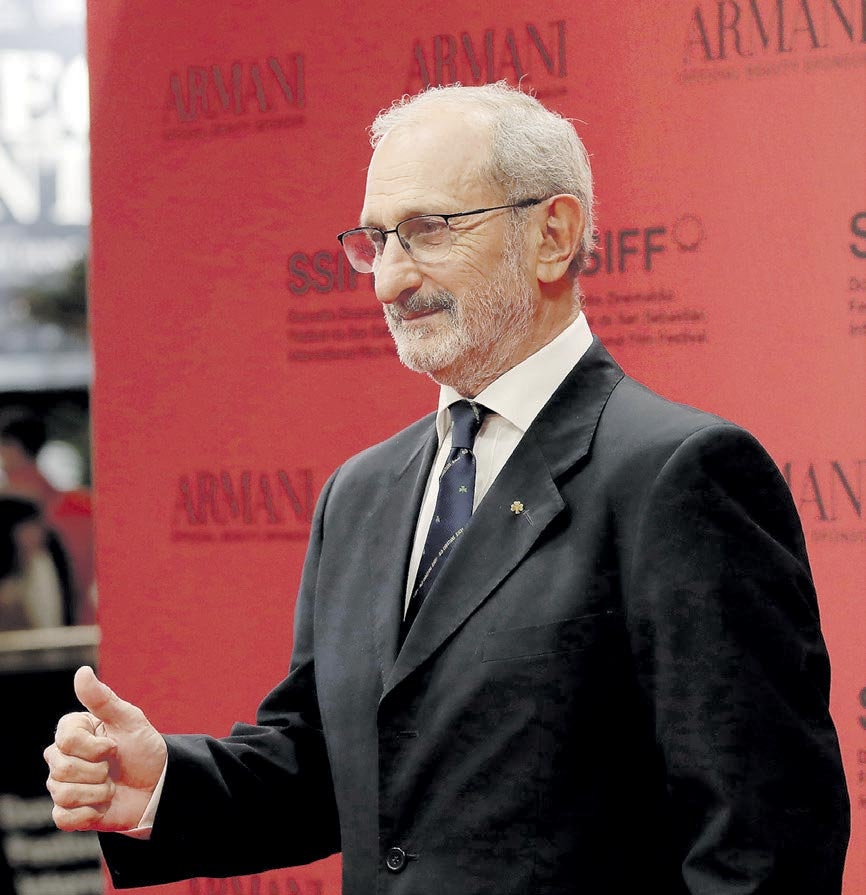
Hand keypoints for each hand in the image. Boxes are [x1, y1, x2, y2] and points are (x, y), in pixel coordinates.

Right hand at [44, 666, 167, 831]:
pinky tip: (102, 806)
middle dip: (99, 770)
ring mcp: (63, 786)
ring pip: (64, 793)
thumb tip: (81, 671)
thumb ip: (102, 699)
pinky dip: (89, 814)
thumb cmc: (143, 748)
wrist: (158, 785)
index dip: (94, 747)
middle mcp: (62, 758)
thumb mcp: (129, 720)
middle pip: (61, 769)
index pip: (65, 740)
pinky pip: (63, 818)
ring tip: (111, 786)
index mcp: (73, 733)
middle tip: (114, 767)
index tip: (113, 745)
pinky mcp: (68, 813)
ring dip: (98, 792)